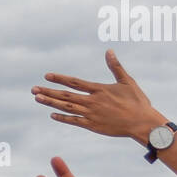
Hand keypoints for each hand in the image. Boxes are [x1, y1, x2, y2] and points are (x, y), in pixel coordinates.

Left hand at [31, 51, 165, 144]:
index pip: (75, 82)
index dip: (60, 79)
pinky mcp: (93, 126)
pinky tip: (52, 114)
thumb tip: (109, 50)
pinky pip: (74, 121)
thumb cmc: (137, 102)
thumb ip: (115, 66)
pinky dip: (63, 118)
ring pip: (67, 108)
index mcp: (99, 89)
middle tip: (33, 89)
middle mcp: (93, 101)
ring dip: (51, 103)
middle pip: (66, 96)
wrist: (142, 123)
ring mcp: (91, 114)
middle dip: (48, 92)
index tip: (47, 75)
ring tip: (37, 99)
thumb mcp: (127, 81)